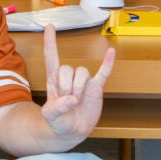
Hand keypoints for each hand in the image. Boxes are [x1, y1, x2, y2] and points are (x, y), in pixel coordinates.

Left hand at [39, 24, 113, 141]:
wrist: (71, 132)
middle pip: (67, 69)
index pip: (51, 57)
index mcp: (54, 80)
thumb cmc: (58, 122)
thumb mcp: (50, 117)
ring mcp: (83, 82)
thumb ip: (56, 108)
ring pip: (82, 72)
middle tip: (67, 101)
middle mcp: (69, 78)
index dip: (50, 42)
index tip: (49, 27)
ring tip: (76, 102)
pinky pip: (103, 73)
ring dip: (79, 88)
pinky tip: (111, 53)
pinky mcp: (96, 88)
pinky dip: (108, 63)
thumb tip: (71, 99)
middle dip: (67, 86)